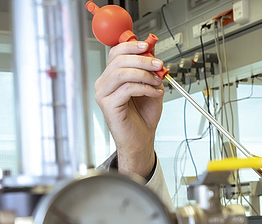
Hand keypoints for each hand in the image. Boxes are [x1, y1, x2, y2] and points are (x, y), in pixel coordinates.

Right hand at [94, 40, 165, 178]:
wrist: (141, 139)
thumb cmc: (143, 116)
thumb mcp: (150, 85)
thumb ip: (149, 68)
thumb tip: (152, 49)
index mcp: (111, 76)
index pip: (116, 53)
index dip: (131, 46)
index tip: (148, 46)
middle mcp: (104, 84)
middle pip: (118, 60)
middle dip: (142, 59)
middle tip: (158, 65)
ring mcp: (103, 94)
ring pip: (121, 73)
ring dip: (143, 74)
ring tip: (156, 81)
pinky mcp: (108, 105)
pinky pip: (127, 89)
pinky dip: (144, 88)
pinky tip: (154, 93)